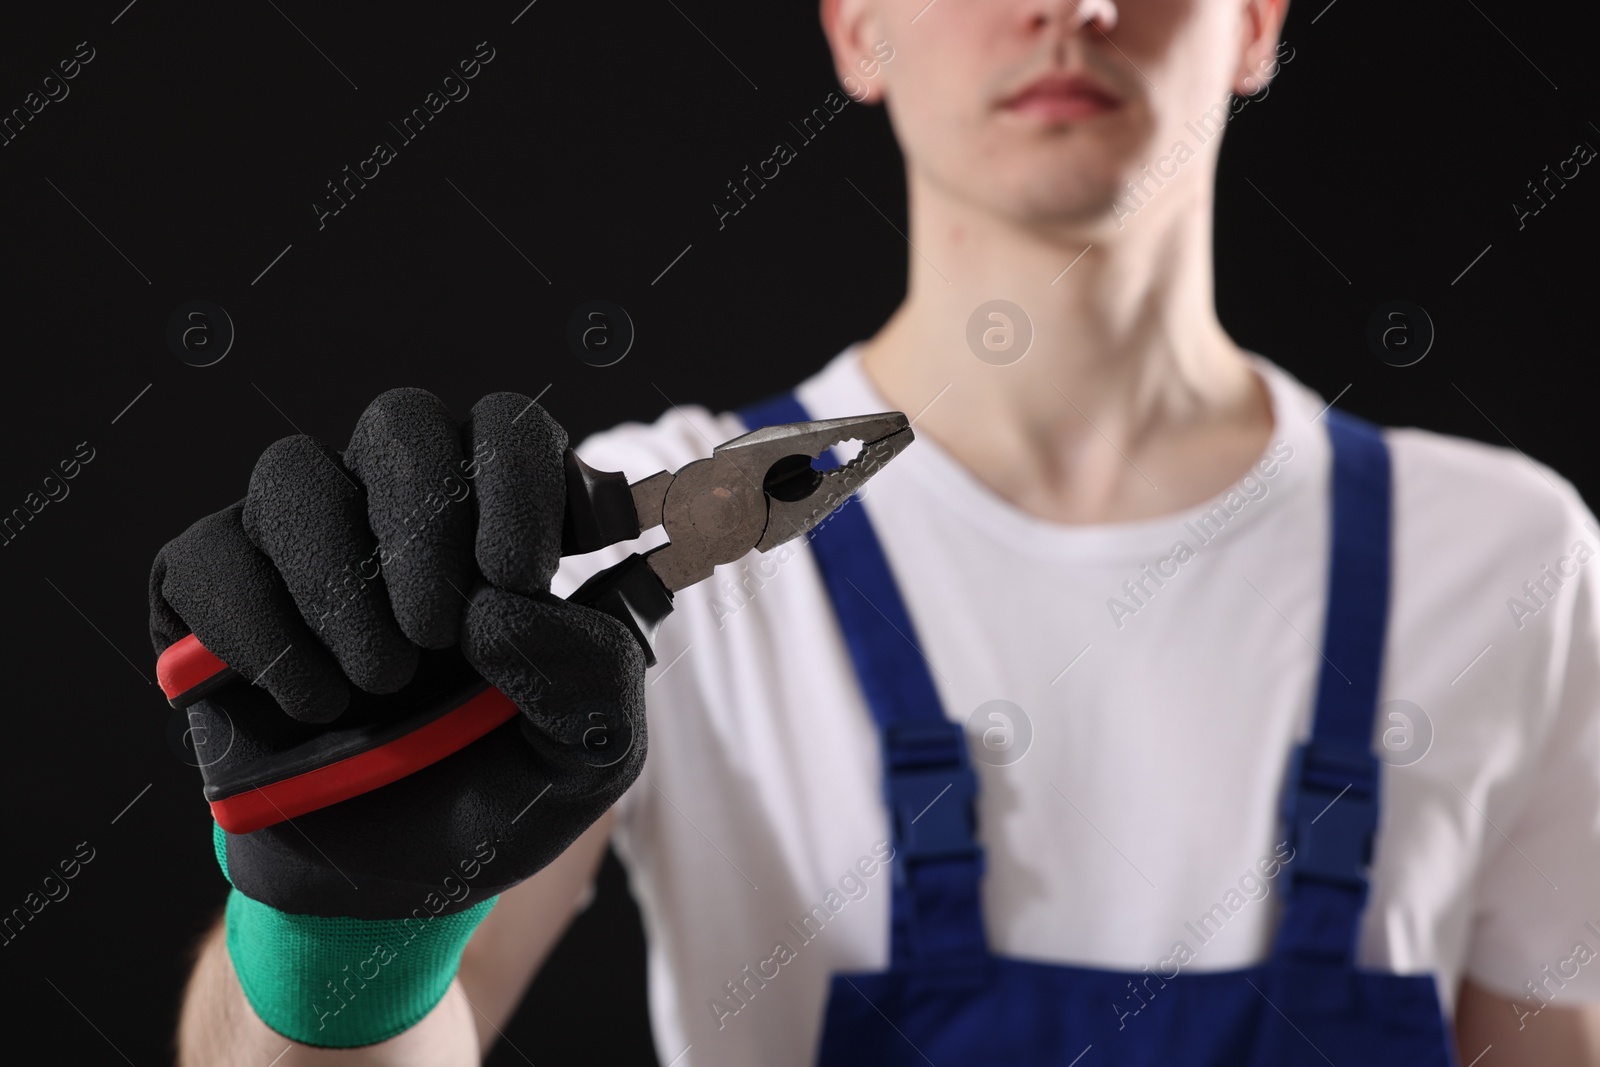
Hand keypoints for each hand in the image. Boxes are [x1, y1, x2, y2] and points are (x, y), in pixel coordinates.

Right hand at [149, 388, 646, 921]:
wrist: (392, 888)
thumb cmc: (495, 793)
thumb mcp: (589, 752)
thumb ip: (598, 674)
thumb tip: (505, 606)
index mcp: (500, 521)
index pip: (506, 429)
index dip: (515, 480)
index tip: (514, 576)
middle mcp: (398, 509)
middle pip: (402, 420)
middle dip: (422, 522)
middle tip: (437, 634)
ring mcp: (301, 543)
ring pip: (296, 472)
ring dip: (340, 584)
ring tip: (380, 683)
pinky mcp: (212, 592)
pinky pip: (209, 553)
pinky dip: (258, 629)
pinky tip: (312, 703)